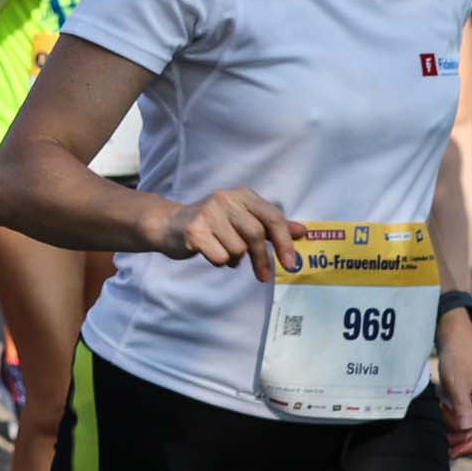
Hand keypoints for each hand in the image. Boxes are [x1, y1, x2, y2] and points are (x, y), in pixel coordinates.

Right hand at [148, 186, 301, 282]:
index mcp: (242, 194)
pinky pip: (220, 257)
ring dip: (235, 259)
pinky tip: (211, 253)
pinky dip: (220, 261)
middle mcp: (226, 199)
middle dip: (261, 259)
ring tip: (224, 252)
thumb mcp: (243, 219)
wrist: (169, 224)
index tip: (291, 264)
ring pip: (237, 249)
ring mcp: (208, 213)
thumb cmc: (212, 224)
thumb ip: (272, 226)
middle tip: (263, 276)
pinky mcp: (194, 231)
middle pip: (256, 234)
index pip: (272, 217)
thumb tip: (302, 232)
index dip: (284, 241)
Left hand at [436, 308, 471, 459]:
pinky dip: (453, 422)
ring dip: (454, 427)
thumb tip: (467, 431)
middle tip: (441, 424)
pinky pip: (467, 426)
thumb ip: (462, 409)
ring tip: (442, 406)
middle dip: (460, 436)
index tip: (453, 452)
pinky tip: (444, 407)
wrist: (456, 345)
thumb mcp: (457, 384)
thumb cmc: (459, 360)